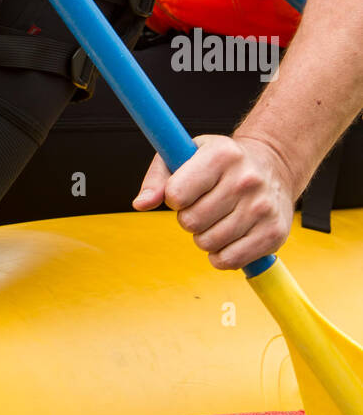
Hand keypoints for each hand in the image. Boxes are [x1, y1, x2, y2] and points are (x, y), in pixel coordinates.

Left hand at [132, 133, 295, 268]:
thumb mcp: (187, 154)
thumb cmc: (220, 162)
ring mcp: (263, 208)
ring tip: (217, 218)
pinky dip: (220, 255)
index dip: (173, 197)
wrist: (272, 167)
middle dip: (188, 218)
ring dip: (204, 236)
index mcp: (222, 155)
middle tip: (202, 205)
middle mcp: (246, 180)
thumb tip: (140, 204)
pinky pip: (229, 261)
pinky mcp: (273, 234)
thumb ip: (158, 178)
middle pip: (191, 222)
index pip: (176, 193)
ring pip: (208, 243)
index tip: (184, 191)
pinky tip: (228, 236)